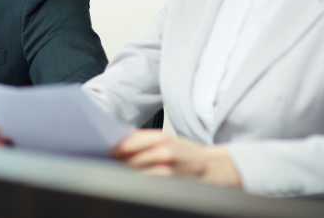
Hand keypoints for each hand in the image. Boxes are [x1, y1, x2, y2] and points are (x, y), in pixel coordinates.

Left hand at [113, 129, 241, 187]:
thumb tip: (120, 137)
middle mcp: (162, 152)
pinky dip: (140, 182)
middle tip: (115, 164)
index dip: (116, 148)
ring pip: (135, 173)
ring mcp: (166, 171)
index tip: (111, 151)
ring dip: (128, 173)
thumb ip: (144, 138)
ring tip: (126, 174)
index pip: (128, 142)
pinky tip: (139, 182)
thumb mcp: (167, 139)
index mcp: (160, 138)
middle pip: (129, 159)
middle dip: (120, 162)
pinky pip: (146, 184)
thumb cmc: (186, 153)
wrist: (212, 168)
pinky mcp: (169, 185)